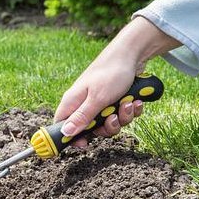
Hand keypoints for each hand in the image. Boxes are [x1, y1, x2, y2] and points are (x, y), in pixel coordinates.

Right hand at [54, 16, 179, 146]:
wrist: (133, 54)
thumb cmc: (111, 73)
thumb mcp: (97, 99)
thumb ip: (82, 117)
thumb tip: (65, 133)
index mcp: (73, 102)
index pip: (62, 126)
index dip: (71, 138)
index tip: (85, 144)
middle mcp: (84, 103)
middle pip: (91, 129)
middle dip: (107, 127)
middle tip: (113, 117)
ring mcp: (100, 102)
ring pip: (109, 123)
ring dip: (122, 117)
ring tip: (128, 103)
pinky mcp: (114, 100)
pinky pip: (121, 115)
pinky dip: (130, 110)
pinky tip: (135, 101)